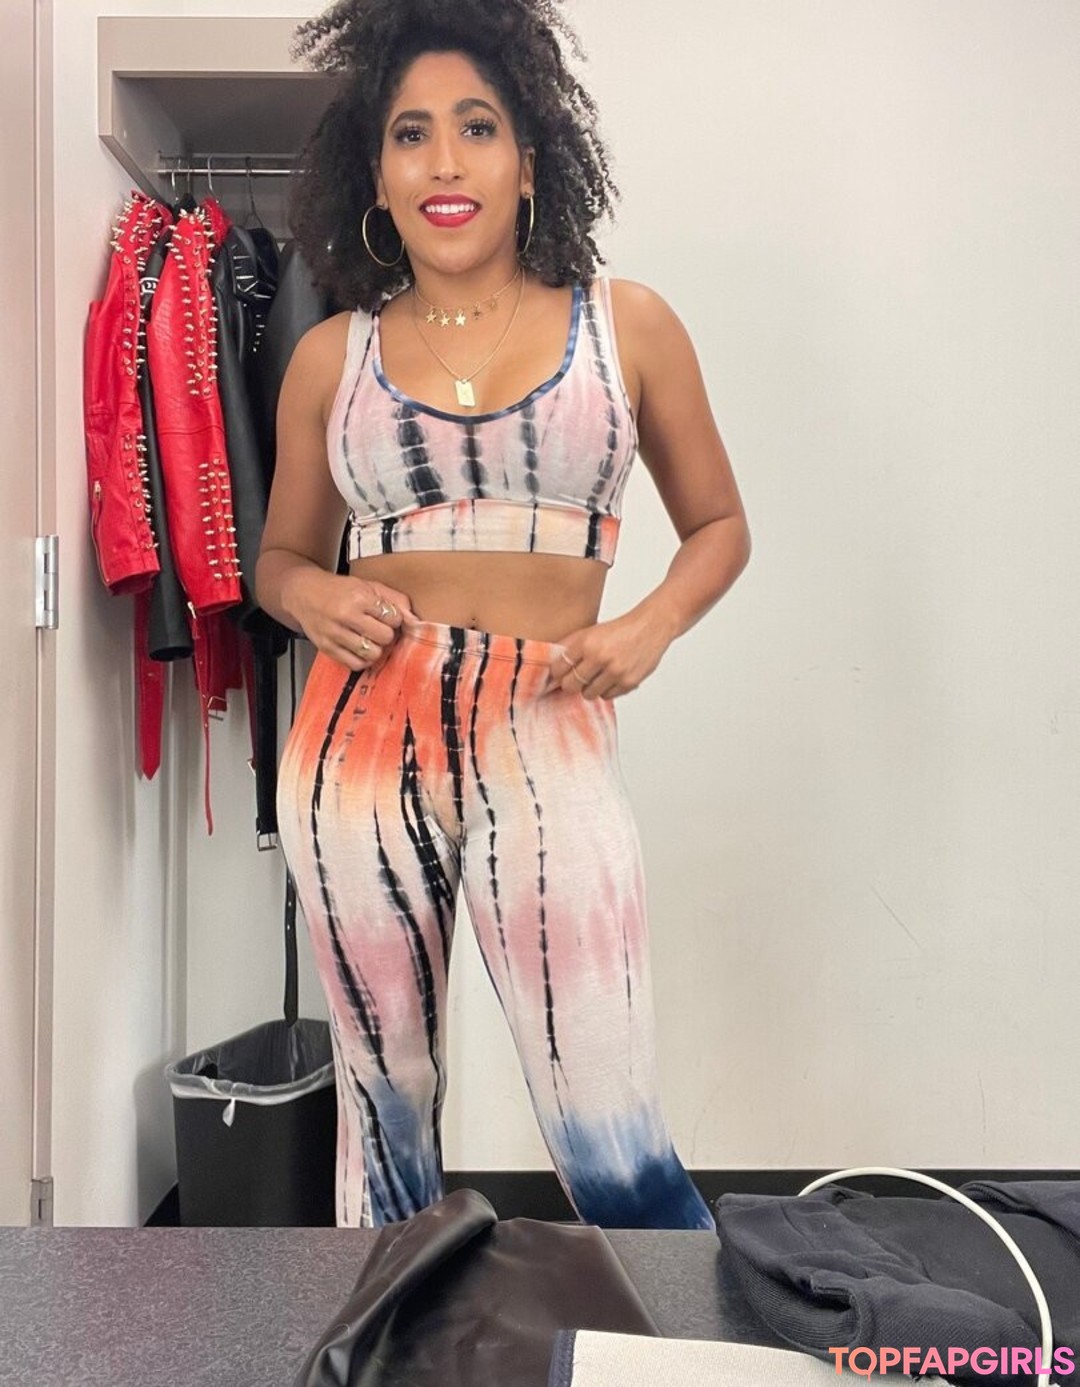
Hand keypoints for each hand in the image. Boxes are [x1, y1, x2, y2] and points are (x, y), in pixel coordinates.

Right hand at [284, 568, 414, 670]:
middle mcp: (345, 616)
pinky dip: (362, 660)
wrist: (304, 593)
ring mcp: (334, 634)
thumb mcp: (368, 585)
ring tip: (369, 639)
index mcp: (358, 597)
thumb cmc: (339, 590)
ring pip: (372, 653)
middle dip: (386, 634)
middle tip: (378, 629)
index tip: (386, 616)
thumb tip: (414, 619)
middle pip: (385, 637)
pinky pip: (355, 664)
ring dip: (375, 648)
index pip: (393, 618)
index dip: (394, 619)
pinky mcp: (327, 648)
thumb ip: (395, 600)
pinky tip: (360, 649)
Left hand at [549, 607, 674, 699]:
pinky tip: (612, 677)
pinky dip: (607, 690)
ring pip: (588, 694)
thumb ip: (570, 647)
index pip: (559, 668)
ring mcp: (615, 671)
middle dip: (571, 684)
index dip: (557, 673)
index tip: (560, 674)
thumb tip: (551, 667)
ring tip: (597, 676)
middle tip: (576, 679)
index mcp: (587, 642)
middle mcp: (600, 657)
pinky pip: (607, 696)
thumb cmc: (619, 630)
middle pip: (570, 685)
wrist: (651, 627)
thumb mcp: (591, 631)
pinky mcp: (628, 682)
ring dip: (590, 688)